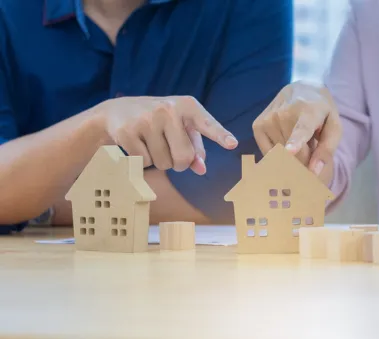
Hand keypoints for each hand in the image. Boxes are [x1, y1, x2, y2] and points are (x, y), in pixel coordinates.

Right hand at [96, 96, 237, 173]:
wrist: (118, 111)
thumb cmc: (160, 122)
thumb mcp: (181, 128)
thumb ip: (196, 148)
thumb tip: (201, 169)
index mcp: (188, 106)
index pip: (206, 124)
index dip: (220, 135)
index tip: (233, 144)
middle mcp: (168, 109)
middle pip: (184, 157)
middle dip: (179, 163)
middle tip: (170, 150)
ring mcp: (147, 119)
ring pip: (163, 163)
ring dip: (159, 161)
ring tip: (151, 143)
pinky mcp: (127, 131)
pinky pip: (144, 162)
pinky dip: (142, 160)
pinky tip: (137, 144)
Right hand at [252, 81, 341, 175]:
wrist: (303, 89)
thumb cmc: (321, 112)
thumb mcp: (334, 127)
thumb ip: (326, 150)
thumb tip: (314, 172)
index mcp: (308, 112)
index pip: (301, 129)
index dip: (295, 141)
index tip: (289, 151)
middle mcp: (283, 113)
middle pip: (293, 153)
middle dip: (303, 161)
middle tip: (310, 152)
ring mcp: (268, 119)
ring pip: (280, 155)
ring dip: (291, 157)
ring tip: (298, 141)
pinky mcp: (257, 126)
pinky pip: (268, 153)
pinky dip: (277, 154)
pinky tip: (285, 142)